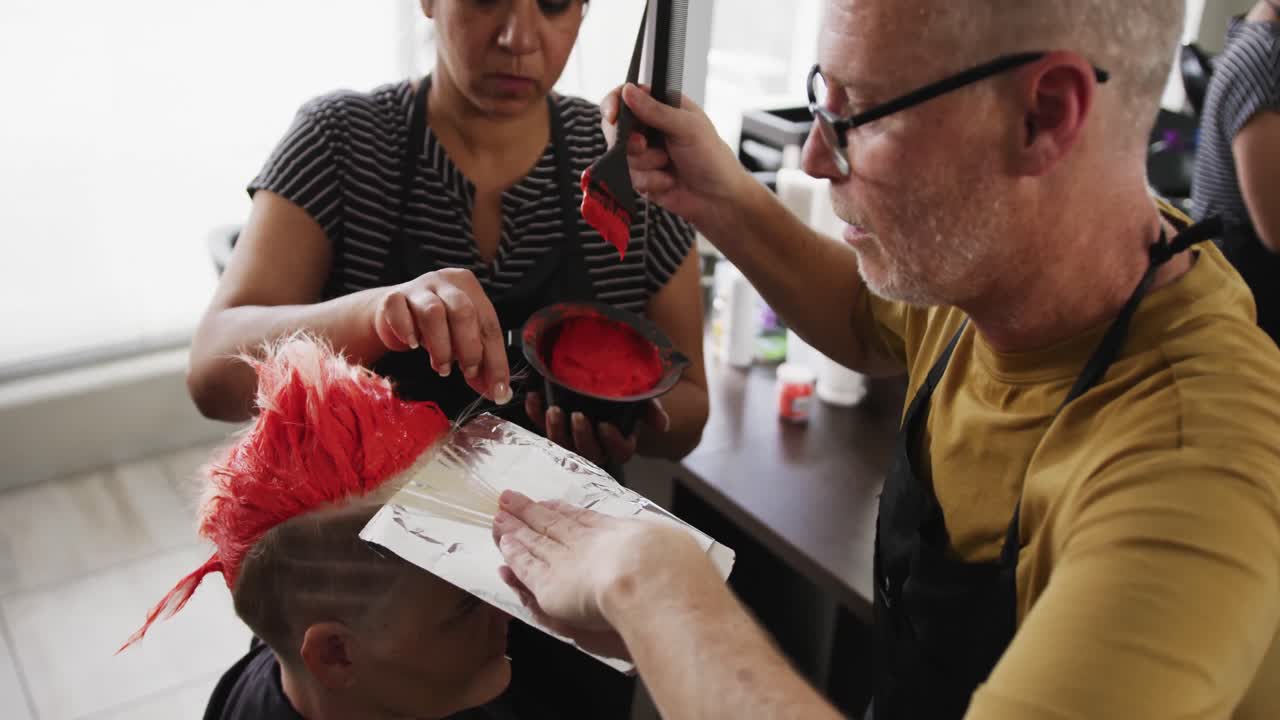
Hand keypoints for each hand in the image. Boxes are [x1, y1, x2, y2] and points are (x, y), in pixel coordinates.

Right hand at [371, 268, 511, 403]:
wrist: (393, 314)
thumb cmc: (435, 326)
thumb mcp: (462, 343)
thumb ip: (481, 364)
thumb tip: (498, 392)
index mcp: (470, 289)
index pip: (489, 325)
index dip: (496, 360)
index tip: (498, 389)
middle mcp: (446, 284)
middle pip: (464, 312)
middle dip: (469, 349)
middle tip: (467, 371)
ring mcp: (418, 288)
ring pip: (434, 312)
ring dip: (441, 346)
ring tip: (441, 366)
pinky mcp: (392, 297)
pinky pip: (399, 310)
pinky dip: (407, 331)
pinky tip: (413, 344)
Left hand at [492, 491, 704, 658]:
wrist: (650, 580)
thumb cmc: (671, 567)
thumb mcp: (671, 542)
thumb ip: (659, 543)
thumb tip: (666, 544)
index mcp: (616, 531)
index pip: (583, 520)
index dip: (564, 511)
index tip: (551, 503)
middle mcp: (587, 542)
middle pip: (552, 523)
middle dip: (531, 511)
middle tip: (510, 499)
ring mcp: (565, 560)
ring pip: (534, 540)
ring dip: (515, 528)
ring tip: (499, 517)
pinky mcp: (548, 583)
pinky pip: (524, 566)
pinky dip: (513, 554)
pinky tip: (503, 545)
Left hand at [524, 393, 670, 466]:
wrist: (603, 381)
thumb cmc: (624, 393)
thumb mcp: (641, 398)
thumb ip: (651, 409)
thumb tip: (662, 425)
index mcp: (619, 442)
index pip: (620, 452)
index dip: (612, 441)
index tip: (605, 424)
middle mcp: (595, 446)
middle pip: (588, 453)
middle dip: (580, 436)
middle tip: (576, 415)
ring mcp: (571, 439)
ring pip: (562, 446)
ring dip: (556, 430)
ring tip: (553, 410)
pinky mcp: (552, 428)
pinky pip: (540, 427)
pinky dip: (535, 413)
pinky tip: (534, 398)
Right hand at [601, 83, 752, 232]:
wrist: (718, 199)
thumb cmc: (713, 158)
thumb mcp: (687, 127)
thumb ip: (655, 110)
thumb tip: (628, 92)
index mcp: (664, 107)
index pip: (628, 95)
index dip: (615, 103)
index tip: (613, 116)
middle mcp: (651, 128)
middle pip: (617, 127)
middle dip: (629, 141)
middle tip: (643, 145)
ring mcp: (645, 153)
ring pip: (622, 155)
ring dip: (646, 163)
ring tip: (668, 164)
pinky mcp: (642, 175)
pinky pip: (629, 176)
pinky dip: (649, 180)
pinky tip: (668, 180)